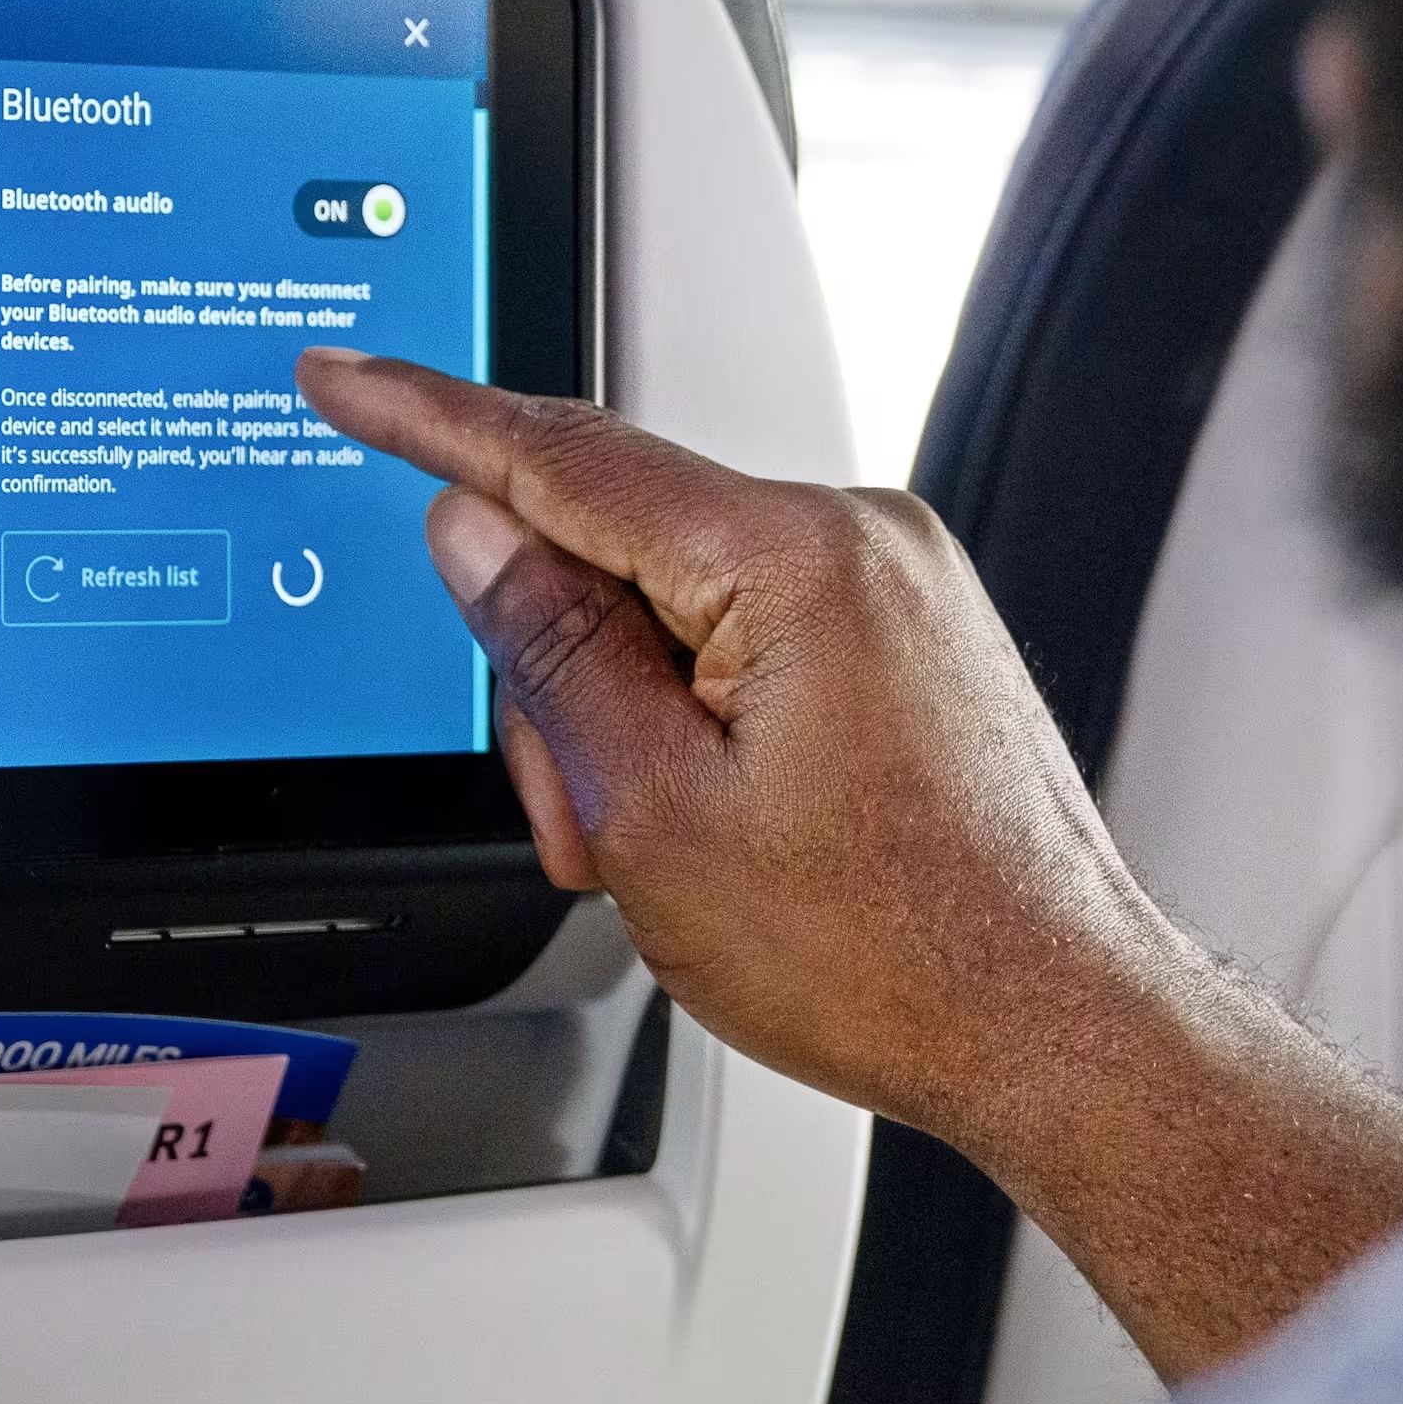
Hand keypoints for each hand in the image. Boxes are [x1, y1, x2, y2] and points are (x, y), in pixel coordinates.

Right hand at [300, 350, 1402, 1376]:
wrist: (1055, 1025)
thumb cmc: (897, 951)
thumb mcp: (654, 812)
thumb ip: (547, 649)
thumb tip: (475, 532)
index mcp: (793, 558)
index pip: (562, 455)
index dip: (428, 420)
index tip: (347, 379)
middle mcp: (859, 540)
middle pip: (615, 549)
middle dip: (563, 684)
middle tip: (583, 824)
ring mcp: (896, 585)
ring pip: (676, 606)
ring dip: (631, 723)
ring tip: (675, 854)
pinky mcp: (910, 634)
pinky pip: (751, 634)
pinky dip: (698, 718)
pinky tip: (723, 823)